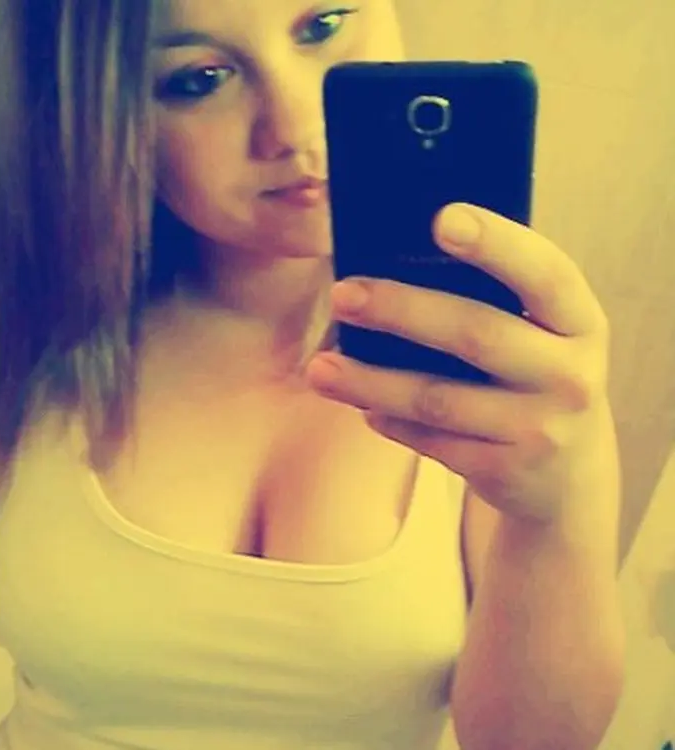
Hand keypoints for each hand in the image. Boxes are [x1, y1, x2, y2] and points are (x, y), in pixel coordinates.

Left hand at [306, 203, 616, 523]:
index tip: (442, 218)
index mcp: (579, 323)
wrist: (568, 474)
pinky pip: (431, 442)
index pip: (545, 274)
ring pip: (438, 399)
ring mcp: (540, 430)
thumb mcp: (540, 336)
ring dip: (371, 381)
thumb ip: (494, 302)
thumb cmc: (535, 378)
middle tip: (342, 294)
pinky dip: (391, 421)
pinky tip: (363, 406)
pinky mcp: (505, 473)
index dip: (497, 244)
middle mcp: (570, 376)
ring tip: (320, 368)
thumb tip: (396, 261)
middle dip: (401, 312)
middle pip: (476, 335)